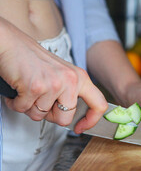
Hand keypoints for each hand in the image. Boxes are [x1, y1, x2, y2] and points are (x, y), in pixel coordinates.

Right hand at [0, 18, 106, 133]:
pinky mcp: (36, 87)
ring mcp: (54, 84)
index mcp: (81, 77)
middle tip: (41, 101)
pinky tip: (18, 90)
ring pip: (41, 116)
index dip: (91, 121)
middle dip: (49, 115)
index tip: (81, 127)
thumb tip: (74, 116)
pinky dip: (16, 103)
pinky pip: (24, 109)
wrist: (10, 43)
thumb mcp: (62, 74)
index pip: (99, 104)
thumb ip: (71, 92)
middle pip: (65, 118)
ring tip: (28, 90)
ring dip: (30, 107)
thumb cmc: (33, 60)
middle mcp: (71, 80)